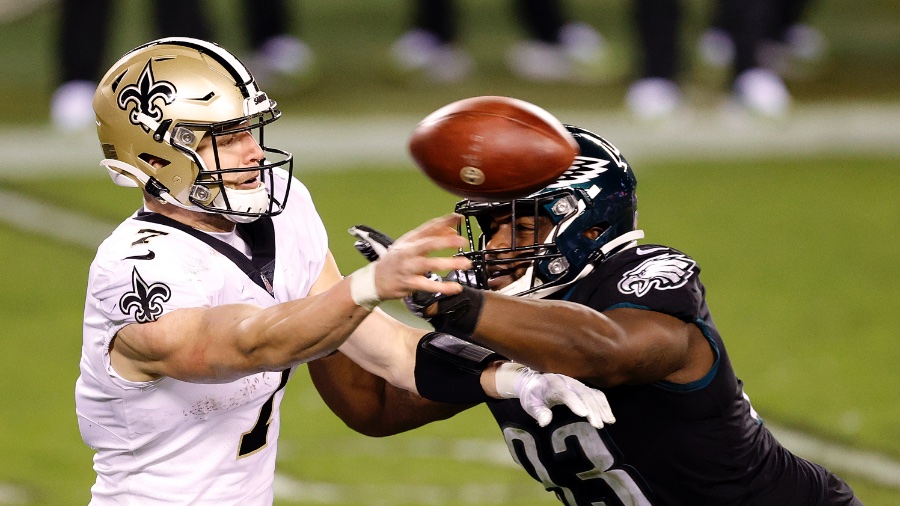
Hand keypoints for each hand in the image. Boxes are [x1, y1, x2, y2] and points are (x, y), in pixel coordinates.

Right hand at [352, 215, 470, 300]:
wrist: (375, 280)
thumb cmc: (396, 260)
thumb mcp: (410, 244)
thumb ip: (432, 235)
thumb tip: (453, 229)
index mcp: (410, 240)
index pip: (428, 227)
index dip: (444, 221)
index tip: (458, 217)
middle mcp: (409, 252)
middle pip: (428, 244)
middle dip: (446, 241)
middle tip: (463, 241)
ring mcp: (408, 268)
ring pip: (430, 264)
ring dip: (449, 263)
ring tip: (465, 263)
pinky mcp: (409, 283)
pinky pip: (428, 285)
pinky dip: (443, 287)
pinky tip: (455, 287)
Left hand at [495, 362, 614, 428]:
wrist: (535, 381)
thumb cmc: (533, 395)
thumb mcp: (530, 405)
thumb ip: (538, 412)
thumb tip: (544, 422)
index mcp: (553, 384)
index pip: (565, 393)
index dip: (575, 402)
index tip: (584, 414)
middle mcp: (568, 382)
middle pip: (583, 394)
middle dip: (592, 409)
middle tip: (598, 425)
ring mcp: (577, 384)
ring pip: (592, 394)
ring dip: (601, 408)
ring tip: (608, 422)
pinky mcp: (584, 388)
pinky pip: (597, 395)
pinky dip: (604, 405)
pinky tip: (609, 417)